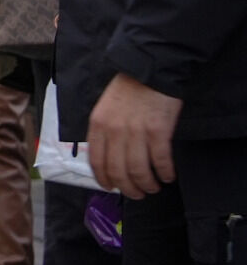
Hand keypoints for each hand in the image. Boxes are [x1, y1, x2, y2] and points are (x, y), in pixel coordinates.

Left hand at [88, 73, 182, 197]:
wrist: (150, 70)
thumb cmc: (128, 90)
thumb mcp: (104, 109)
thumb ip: (103, 132)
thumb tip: (107, 159)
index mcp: (98, 125)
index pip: (96, 162)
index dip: (104, 179)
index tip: (111, 187)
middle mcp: (114, 131)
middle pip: (118, 171)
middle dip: (128, 188)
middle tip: (137, 194)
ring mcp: (136, 132)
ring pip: (139, 171)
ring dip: (147, 185)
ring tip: (153, 188)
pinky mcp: (159, 131)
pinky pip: (161, 161)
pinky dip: (165, 173)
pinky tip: (168, 176)